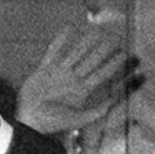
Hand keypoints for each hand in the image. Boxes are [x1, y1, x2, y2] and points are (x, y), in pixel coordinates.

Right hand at [12, 20, 133, 136]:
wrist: (29, 121)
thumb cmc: (52, 124)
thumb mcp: (77, 120)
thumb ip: (96, 111)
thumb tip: (114, 102)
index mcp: (82, 90)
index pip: (102, 74)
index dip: (114, 63)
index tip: (125, 53)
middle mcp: (73, 80)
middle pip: (91, 60)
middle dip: (103, 49)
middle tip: (114, 36)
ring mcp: (59, 73)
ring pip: (75, 53)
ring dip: (86, 42)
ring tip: (95, 30)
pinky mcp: (44, 70)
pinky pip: (54, 52)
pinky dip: (60, 40)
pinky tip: (68, 29)